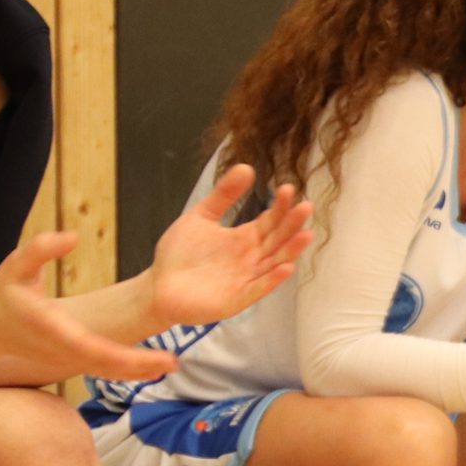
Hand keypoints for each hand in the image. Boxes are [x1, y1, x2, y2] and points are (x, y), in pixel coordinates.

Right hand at [0, 232, 181, 381]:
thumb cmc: (3, 293)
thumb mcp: (15, 265)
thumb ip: (40, 249)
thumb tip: (72, 236)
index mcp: (56, 331)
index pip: (96, 350)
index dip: (127, 357)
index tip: (152, 356)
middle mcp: (65, 352)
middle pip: (107, 367)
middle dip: (140, 367)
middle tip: (174, 363)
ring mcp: (68, 359)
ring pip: (107, 371)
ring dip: (137, 370)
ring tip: (170, 364)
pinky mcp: (71, 359)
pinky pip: (102, 367)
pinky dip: (126, 368)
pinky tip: (151, 364)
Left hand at [145, 165, 316, 327]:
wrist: (159, 287)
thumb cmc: (180, 254)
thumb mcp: (201, 217)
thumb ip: (223, 195)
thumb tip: (246, 167)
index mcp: (244, 239)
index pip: (269, 221)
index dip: (280, 206)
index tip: (288, 189)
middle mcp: (250, 258)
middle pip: (277, 240)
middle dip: (292, 224)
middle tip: (306, 206)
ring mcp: (246, 279)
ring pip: (274, 263)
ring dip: (291, 250)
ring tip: (306, 234)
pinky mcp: (236, 299)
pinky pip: (258, 289)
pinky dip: (272, 279)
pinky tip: (286, 267)